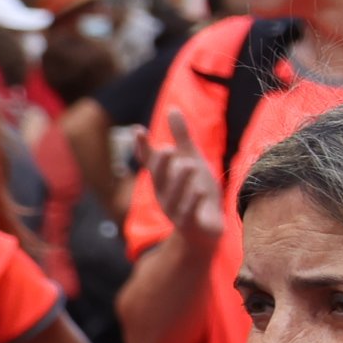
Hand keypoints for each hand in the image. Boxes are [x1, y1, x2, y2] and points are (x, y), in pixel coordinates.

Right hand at [151, 112, 226, 253]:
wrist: (204, 233)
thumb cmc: (196, 193)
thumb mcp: (192, 161)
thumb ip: (182, 137)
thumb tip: (172, 108)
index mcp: (162, 179)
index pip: (149, 161)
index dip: (143, 148)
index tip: (138, 130)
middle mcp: (164, 194)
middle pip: (159, 178)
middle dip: (162, 165)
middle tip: (168, 149)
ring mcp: (175, 210)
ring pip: (174, 195)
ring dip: (180, 180)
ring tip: (188, 164)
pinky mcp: (190, 224)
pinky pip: (188, 213)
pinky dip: (192, 201)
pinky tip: (199, 190)